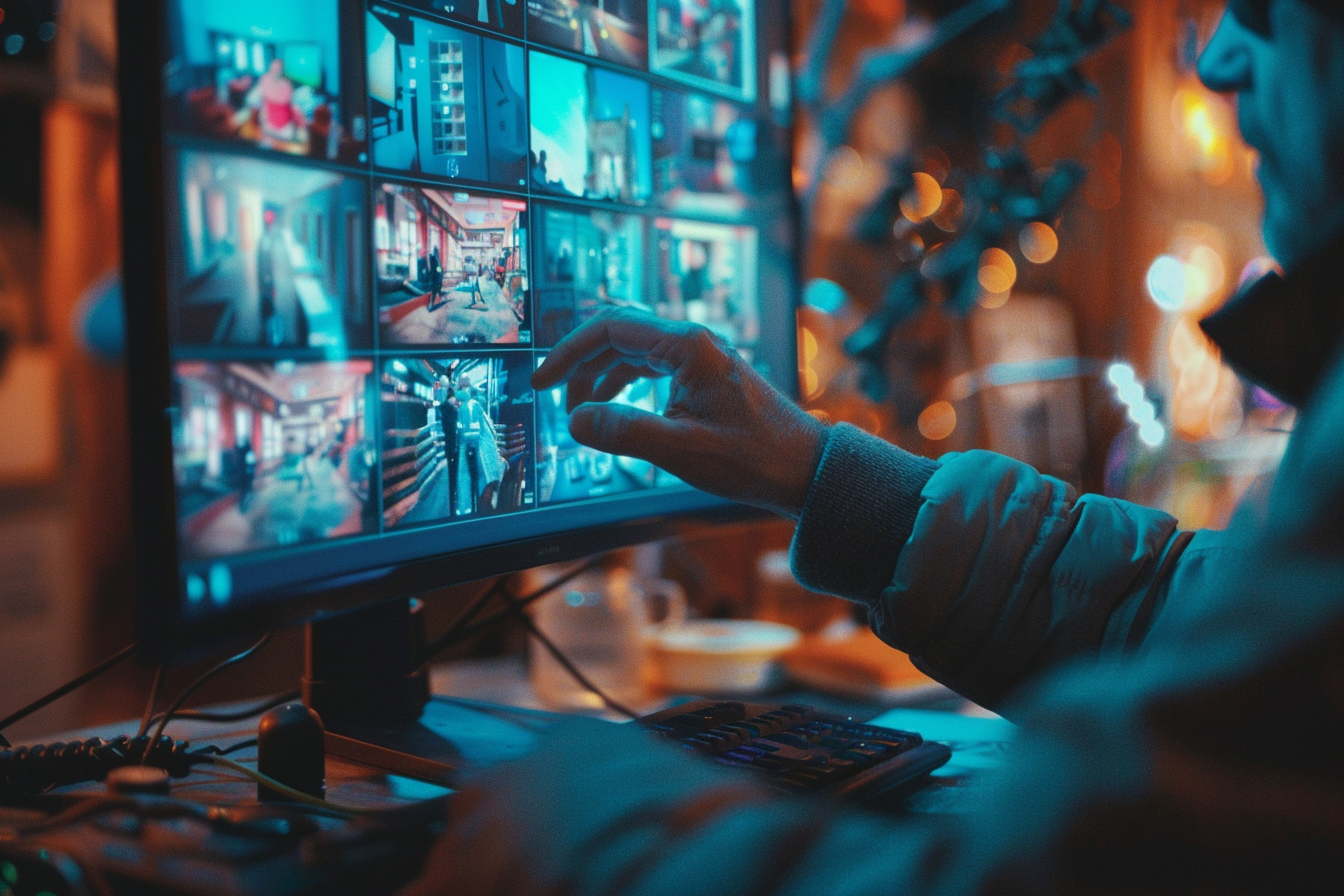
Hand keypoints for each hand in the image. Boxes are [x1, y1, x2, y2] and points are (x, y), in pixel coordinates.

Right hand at [531, 308, 825, 517]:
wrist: (804, 469)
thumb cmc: (753, 459)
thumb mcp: (680, 450)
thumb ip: (624, 432)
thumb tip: (577, 419)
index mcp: (687, 347)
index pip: (611, 328)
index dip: (568, 352)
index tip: (541, 382)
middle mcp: (694, 344)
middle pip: (620, 336)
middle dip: (581, 365)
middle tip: (553, 399)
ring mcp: (702, 359)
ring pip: (635, 353)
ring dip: (602, 378)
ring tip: (582, 413)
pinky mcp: (707, 378)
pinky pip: (654, 369)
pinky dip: (627, 386)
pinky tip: (618, 411)